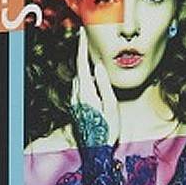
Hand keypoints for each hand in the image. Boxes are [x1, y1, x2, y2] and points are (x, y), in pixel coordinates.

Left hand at [69, 27, 119, 147]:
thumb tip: (97, 65)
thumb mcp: (111, 107)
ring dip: (83, 66)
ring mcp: (74, 102)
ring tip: (92, 55)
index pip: (81, 64)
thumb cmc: (108, 131)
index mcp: (85, 93)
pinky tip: (91, 78)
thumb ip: (104, 84)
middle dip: (83, 54)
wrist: (96, 152)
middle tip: (89, 39)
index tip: (82, 32)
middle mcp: (76, 96)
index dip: (81, 47)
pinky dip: (83, 77)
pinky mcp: (75, 108)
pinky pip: (78, 87)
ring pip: (77, 78)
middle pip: (78, 69)